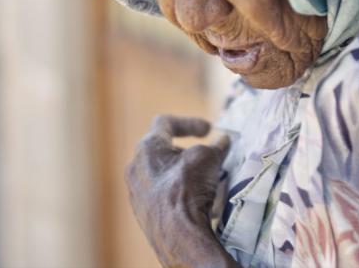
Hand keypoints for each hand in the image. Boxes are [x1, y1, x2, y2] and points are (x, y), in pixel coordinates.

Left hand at [125, 115, 237, 267]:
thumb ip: (215, 146)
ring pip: (161, 175)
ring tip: (205, 179)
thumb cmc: (189, 187)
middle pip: (161, 150)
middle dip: (186, 150)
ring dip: (183, 172)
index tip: (209, 130)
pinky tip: (196, 200)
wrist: (178, 235)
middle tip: (205, 156)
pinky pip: (161, 195)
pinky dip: (178, 191)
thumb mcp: (208, 157)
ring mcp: (136, 193)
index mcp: (146, 148)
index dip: (189, 123)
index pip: (165, 123)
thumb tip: (223, 141)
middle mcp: (135, 168)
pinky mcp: (143, 214)